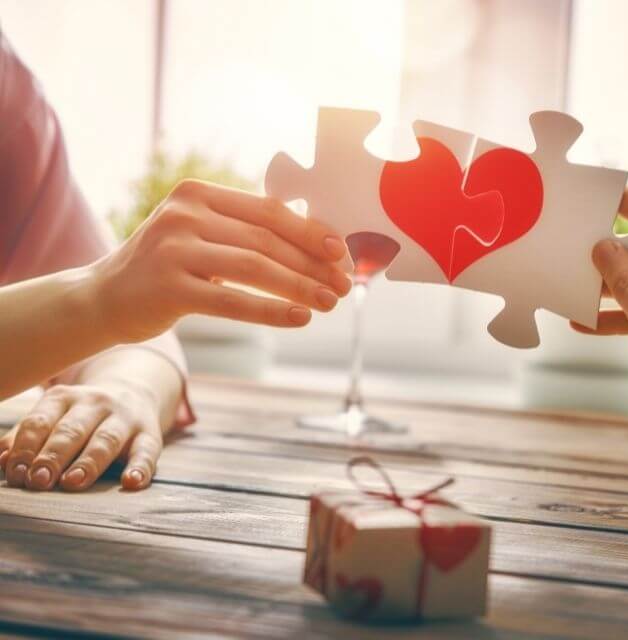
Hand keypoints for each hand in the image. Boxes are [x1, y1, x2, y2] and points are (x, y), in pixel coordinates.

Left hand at [1, 381, 165, 490]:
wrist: (135, 392)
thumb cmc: (81, 416)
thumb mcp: (54, 416)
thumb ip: (27, 437)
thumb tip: (1, 460)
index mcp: (65, 397)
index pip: (41, 421)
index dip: (26, 448)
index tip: (16, 473)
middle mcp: (96, 403)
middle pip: (71, 430)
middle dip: (53, 455)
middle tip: (39, 480)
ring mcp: (125, 418)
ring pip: (106, 439)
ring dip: (89, 461)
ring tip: (73, 481)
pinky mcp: (150, 435)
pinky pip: (148, 451)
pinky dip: (140, 467)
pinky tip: (132, 482)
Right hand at [89, 179, 351, 343]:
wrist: (104, 297)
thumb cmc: (170, 266)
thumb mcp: (202, 234)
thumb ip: (246, 232)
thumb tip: (321, 245)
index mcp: (198, 193)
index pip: (269, 211)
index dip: (311, 232)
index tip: (342, 254)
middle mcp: (183, 214)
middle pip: (266, 239)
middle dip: (312, 264)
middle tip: (343, 286)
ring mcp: (173, 249)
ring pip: (255, 268)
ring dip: (300, 287)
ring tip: (329, 303)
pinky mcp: (168, 288)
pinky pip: (232, 301)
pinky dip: (271, 311)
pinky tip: (300, 318)